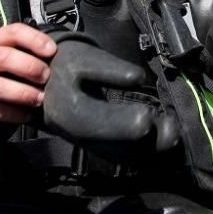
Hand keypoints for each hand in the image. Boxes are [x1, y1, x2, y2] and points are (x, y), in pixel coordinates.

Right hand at [0, 22, 56, 123]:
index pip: (13, 32)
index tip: (52, 51)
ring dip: (23, 94)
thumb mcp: (7, 53)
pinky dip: (13, 114)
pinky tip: (26, 114)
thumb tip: (56, 59)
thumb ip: (26, 52)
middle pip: (4, 58)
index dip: (35, 40)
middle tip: (46, 78)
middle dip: (30, 68)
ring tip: (40, 99)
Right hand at [40, 32, 178, 155]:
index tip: (151, 114)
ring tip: (171, 128)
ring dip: (150, 148)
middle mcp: (78, 135)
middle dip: (149, 139)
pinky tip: (160, 138)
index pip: (106, 125)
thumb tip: (139, 78)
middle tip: (171, 123)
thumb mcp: (84, 57)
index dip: (131, 123)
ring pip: (124, 156)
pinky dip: (143, 150)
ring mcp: (87, 143)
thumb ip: (112, 69)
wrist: (41, 79)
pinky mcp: (95, 145)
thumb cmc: (64, 64)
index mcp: (72, 111)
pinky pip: (122, 155)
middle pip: (119, 147)